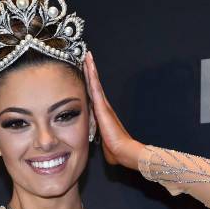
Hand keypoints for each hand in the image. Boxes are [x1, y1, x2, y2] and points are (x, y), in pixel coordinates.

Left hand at [83, 50, 139, 167]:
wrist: (123, 152)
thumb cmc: (115, 150)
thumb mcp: (104, 143)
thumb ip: (100, 139)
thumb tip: (100, 143)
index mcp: (102, 115)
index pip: (94, 95)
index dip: (90, 83)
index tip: (86, 72)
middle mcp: (103, 107)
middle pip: (94, 85)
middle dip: (91, 71)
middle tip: (87, 57)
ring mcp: (103, 106)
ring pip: (95, 83)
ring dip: (91, 69)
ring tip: (87, 56)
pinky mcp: (102, 107)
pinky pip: (95, 88)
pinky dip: (92, 76)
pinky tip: (89, 66)